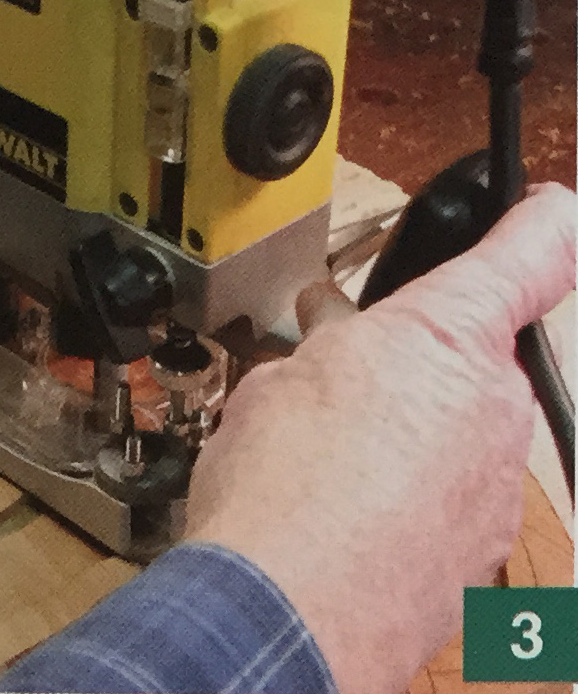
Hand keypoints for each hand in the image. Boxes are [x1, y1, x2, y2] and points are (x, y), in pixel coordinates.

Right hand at [184, 182, 575, 693]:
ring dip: (408, 433)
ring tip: (331, 458)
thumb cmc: (278, 492)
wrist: (283, 613)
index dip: (542, 225)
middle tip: (348, 372)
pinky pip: (453, 498)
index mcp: (443, 336)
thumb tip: (333, 338)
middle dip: (410, 359)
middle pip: (469, 360)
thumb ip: (326, 350)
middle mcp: (491, 405)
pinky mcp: (481, 550)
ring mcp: (495, 485)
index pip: (532, 256)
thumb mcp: (276, 385)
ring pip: (460, 434)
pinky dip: (411, 497)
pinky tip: (349, 511)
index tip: (547, 210)